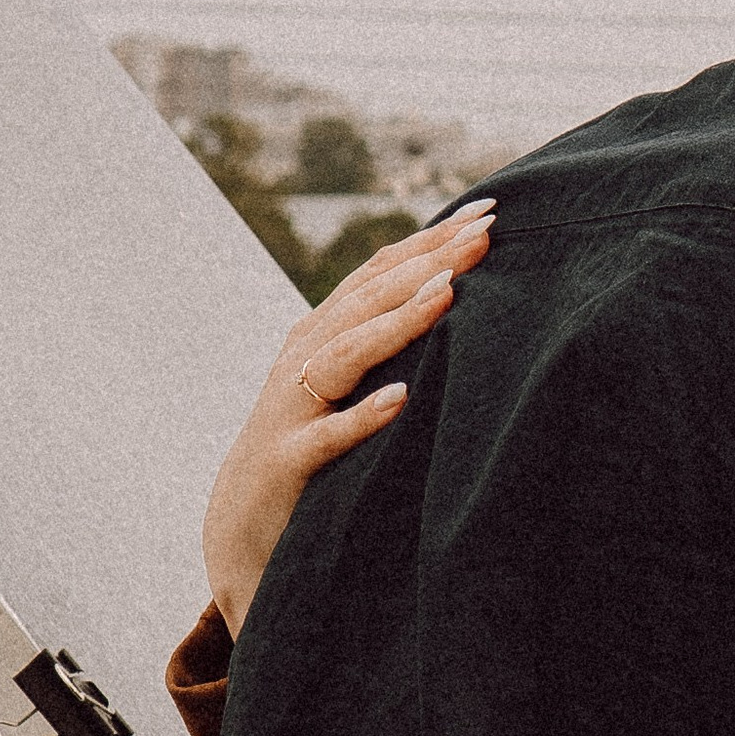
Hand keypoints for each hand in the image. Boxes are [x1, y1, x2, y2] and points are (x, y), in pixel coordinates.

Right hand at [204, 204, 494, 631]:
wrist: (243, 522)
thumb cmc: (313, 444)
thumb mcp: (347, 382)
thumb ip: (387, 338)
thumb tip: (457, 293)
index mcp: (324, 331)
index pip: (382, 272)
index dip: (432, 240)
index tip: (491, 212)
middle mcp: (305, 355)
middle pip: (369, 299)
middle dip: (428, 262)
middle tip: (485, 236)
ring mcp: (294, 405)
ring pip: (345, 353)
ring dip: (397, 323)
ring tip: (447, 293)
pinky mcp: (290, 459)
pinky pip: (328, 435)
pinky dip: (362, 415)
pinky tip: (401, 398)